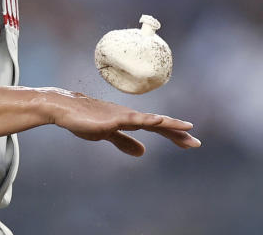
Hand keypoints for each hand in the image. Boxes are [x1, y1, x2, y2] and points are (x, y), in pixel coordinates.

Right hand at [36, 87, 200, 156]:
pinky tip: (158, 121)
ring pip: (151, 120)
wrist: (65, 109)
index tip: (191, 143)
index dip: (174, 135)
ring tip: (187, 128)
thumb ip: (125, 142)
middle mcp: (131, 116)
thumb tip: (143, 152)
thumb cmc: (85, 119)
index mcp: (131, 121)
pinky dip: (147, 120)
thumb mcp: (108, 134)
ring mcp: (123, 115)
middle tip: (197, 143)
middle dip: (178, 134)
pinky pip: (133, 120)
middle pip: (160, 125)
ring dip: (169, 125)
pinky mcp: (113, 118)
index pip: (158, 128)